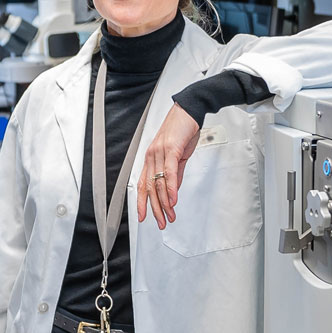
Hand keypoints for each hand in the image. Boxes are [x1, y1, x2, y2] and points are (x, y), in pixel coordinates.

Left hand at [136, 108, 201, 228]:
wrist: (189, 110)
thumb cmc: (183, 130)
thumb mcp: (178, 155)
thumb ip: (175, 173)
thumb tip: (173, 190)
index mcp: (151, 158)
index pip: (142, 184)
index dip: (142, 202)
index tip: (144, 217)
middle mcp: (151, 156)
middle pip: (150, 188)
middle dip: (155, 208)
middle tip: (161, 222)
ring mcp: (159, 153)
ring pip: (159, 183)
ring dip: (164, 203)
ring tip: (170, 216)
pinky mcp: (170, 149)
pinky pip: (168, 172)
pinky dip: (170, 188)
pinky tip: (173, 200)